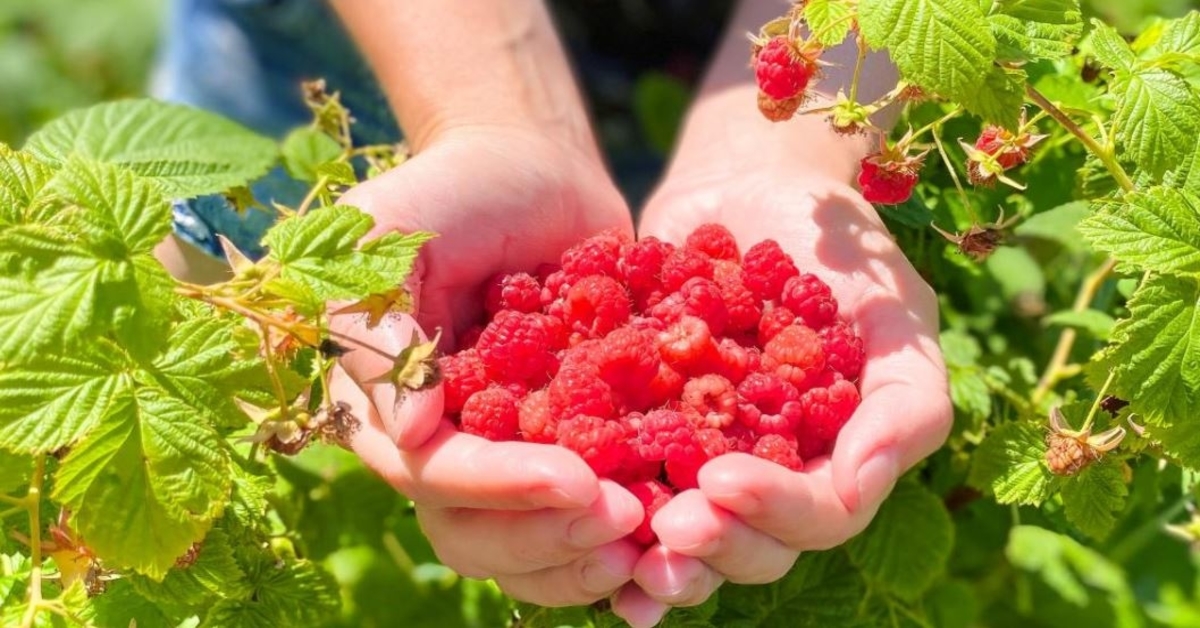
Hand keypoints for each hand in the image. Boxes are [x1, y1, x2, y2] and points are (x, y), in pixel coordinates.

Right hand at [328, 127, 643, 606]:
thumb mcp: (395, 231)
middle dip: (550, 536)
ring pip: (531, 545)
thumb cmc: (455, 188)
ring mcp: (506, 455)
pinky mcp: (567, 448)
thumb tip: (406, 430)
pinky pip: (586, 514)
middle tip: (628, 520)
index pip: (433, 473)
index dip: (499, 487)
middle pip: (478, 535)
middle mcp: (442, 448)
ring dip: (589, 553)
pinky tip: (680, 527)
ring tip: (659, 537)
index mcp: (388, 409)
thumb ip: (381, 316)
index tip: (575, 479)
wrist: (535, 172)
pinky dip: (630, 530)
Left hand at [618, 167, 951, 611]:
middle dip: (713, 544)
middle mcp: (774, 472)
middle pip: (752, 544)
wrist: (747, 186)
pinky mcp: (644, 429)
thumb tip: (859, 485)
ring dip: (658, 552)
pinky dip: (602, 511)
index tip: (723, 481)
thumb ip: (903, 398)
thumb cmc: (836, 244)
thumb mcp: (892, 309)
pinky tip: (570, 522)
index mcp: (838, 457)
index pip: (821, 513)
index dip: (776, 512)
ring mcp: (707, 455)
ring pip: (689, 533)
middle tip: (668, 529)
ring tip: (619, 546)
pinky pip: (624, 482)